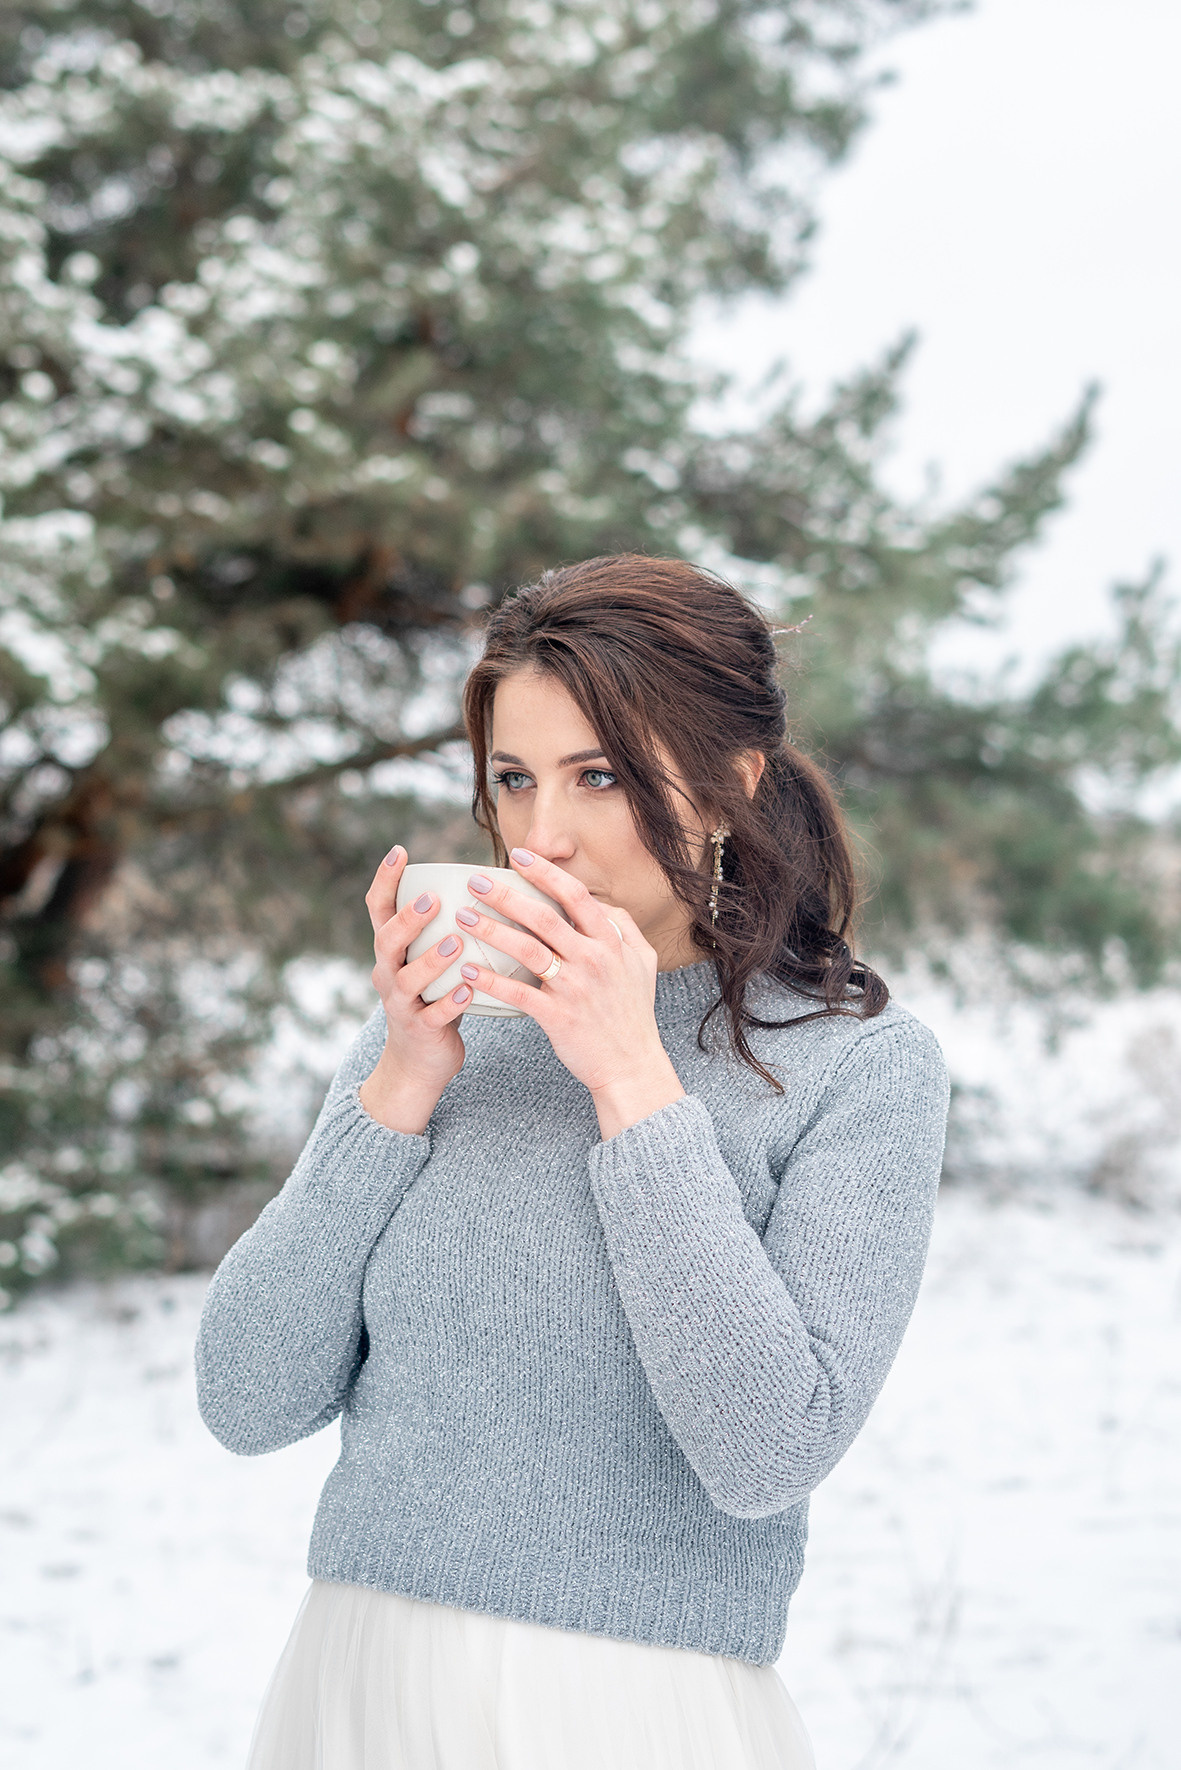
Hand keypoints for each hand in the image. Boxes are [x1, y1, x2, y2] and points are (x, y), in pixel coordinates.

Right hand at [357, 846, 472, 1129]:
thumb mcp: (430, 961)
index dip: (385, 880)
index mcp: (391, 951)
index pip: (378, 910)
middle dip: (408, 919)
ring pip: (407, 980)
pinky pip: (432, 1017)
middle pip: (387, 942)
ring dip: (431, 960)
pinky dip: (449, 1004)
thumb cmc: (433, 998)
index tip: (399, 851)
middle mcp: (388, 974)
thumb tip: (485, 881)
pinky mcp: (419, 1031)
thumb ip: (444, 927)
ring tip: (456, 943)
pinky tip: (469, 993)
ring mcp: (401, 1005)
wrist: (418, 1062)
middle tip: (433, 900)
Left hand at [453, 849, 685, 1128]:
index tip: (518, 855)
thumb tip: (604, 904)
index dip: (546, 872)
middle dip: (506, 895)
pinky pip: (517, 993)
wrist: (632, 1066)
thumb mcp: (643, 964)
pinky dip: (491, 981)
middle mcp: (594, 959)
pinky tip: (467, 970)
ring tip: (463, 917)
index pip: (576, 895)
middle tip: (475, 882)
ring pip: (526, 949)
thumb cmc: (634, 1014)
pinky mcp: (557, 1016)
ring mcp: (575, 988)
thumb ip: (627, 929)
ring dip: (491, 930)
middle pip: (543, 917)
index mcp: (612, 942)